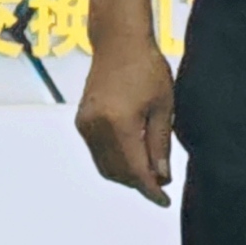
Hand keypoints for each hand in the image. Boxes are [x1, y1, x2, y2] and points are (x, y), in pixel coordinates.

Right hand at [73, 37, 176, 205]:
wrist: (118, 43)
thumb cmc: (146, 68)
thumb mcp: (163, 107)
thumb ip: (160, 145)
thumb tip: (161, 177)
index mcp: (119, 123)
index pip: (135, 170)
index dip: (150, 190)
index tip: (164, 201)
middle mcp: (96, 127)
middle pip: (118, 172)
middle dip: (140, 182)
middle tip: (161, 181)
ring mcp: (85, 125)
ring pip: (105, 166)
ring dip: (126, 174)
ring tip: (149, 168)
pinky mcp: (82, 121)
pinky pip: (97, 153)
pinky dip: (115, 160)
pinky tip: (133, 153)